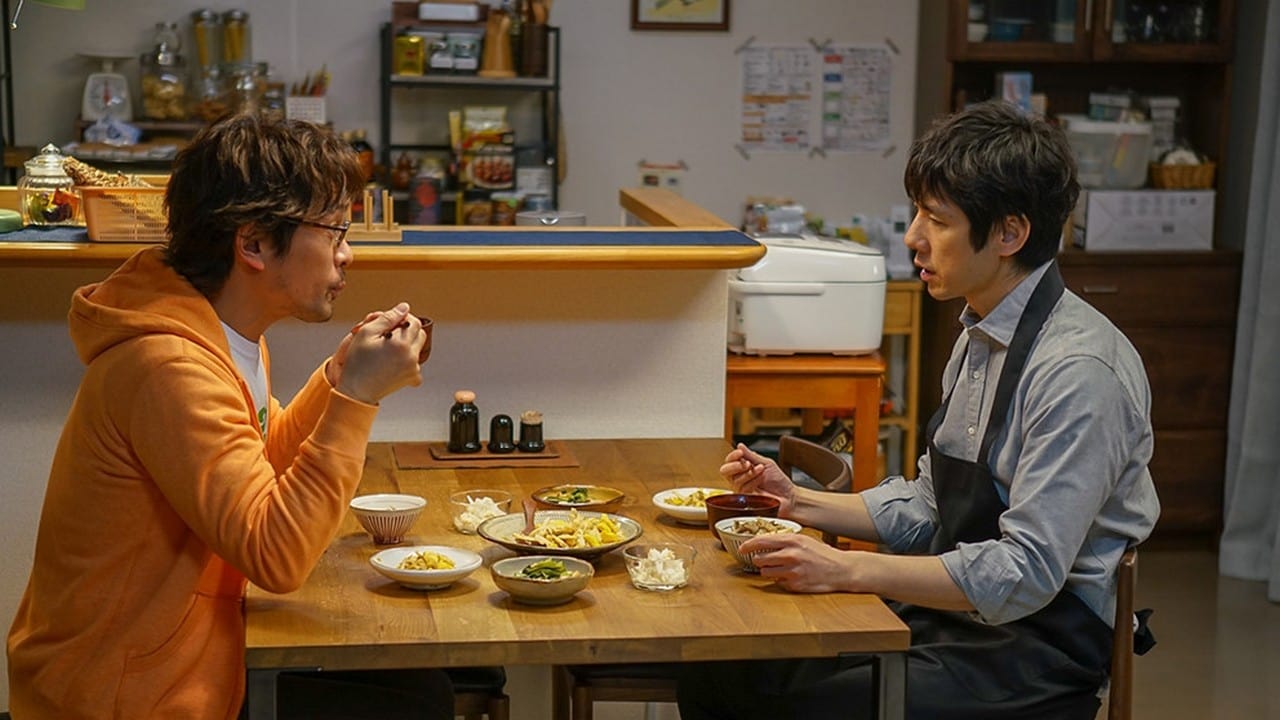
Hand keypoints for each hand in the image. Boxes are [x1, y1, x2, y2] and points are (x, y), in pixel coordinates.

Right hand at [330, 303, 427, 403]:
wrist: (356, 392)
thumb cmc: (358, 362)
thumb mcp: (366, 333)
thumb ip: (387, 317)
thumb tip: (404, 307)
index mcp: (401, 344)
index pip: (414, 321)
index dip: (402, 318)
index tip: (390, 323)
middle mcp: (412, 356)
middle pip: (419, 333)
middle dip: (407, 331)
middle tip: (389, 335)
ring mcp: (414, 368)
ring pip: (418, 347)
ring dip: (407, 344)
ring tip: (388, 349)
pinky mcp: (412, 378)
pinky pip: (416, 362)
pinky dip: (407, 359)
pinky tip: (392, 361)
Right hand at [719, 443, 794, 513]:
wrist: (788, 496)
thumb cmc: (778, 480)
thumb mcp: (766, 463)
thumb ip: (751, 455)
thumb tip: (740, 445)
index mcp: (743, 469)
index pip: (729, 461)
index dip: (732, 456)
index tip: (740, 452)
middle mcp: (740, 478)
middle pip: (724, 471)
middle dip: (735, 465)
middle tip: (747, 463)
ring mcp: (741, 490)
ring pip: (734, 480)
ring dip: (749, 473)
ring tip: (761, 470)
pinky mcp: (745, 499)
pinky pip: (742, 488)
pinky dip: (752, 481)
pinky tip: (761, 478)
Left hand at [739, 532, 854, 592]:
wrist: (842, 569)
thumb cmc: (823, 554)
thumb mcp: (805, 540)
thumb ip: (785, 540)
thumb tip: (764, 540)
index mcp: (793, 540)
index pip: (762, 541)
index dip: (748, 545)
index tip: (741, 548)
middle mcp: (791, 555)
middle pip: (760, 559)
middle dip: (758, 560)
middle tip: (762, 560)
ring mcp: (793, 571)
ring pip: (765, 572)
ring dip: (768, 571)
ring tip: (779, 568)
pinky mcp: (795, 585)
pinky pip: (778, 583)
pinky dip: (781, 580)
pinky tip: (791, 576)